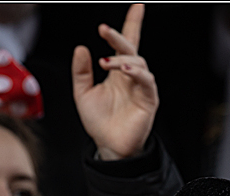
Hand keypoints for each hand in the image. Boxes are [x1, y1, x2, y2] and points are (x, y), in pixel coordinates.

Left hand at [72, 4, 158, 160]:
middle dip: (119, 36)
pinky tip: (124, 71)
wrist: (108, 147)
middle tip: (103, 29)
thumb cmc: (99, 122)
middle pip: (131, 48)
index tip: (137, 6)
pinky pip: (147, 81)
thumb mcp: (83, 93)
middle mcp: (132, 76)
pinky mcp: (149, 100)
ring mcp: (142, 87)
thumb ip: (81, 71)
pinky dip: (137, 72)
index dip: (132, 24)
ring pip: (139, 62)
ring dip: (122, 58)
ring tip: (106, 62)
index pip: (127, 43)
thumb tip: (81, 48)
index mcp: (118, 72)